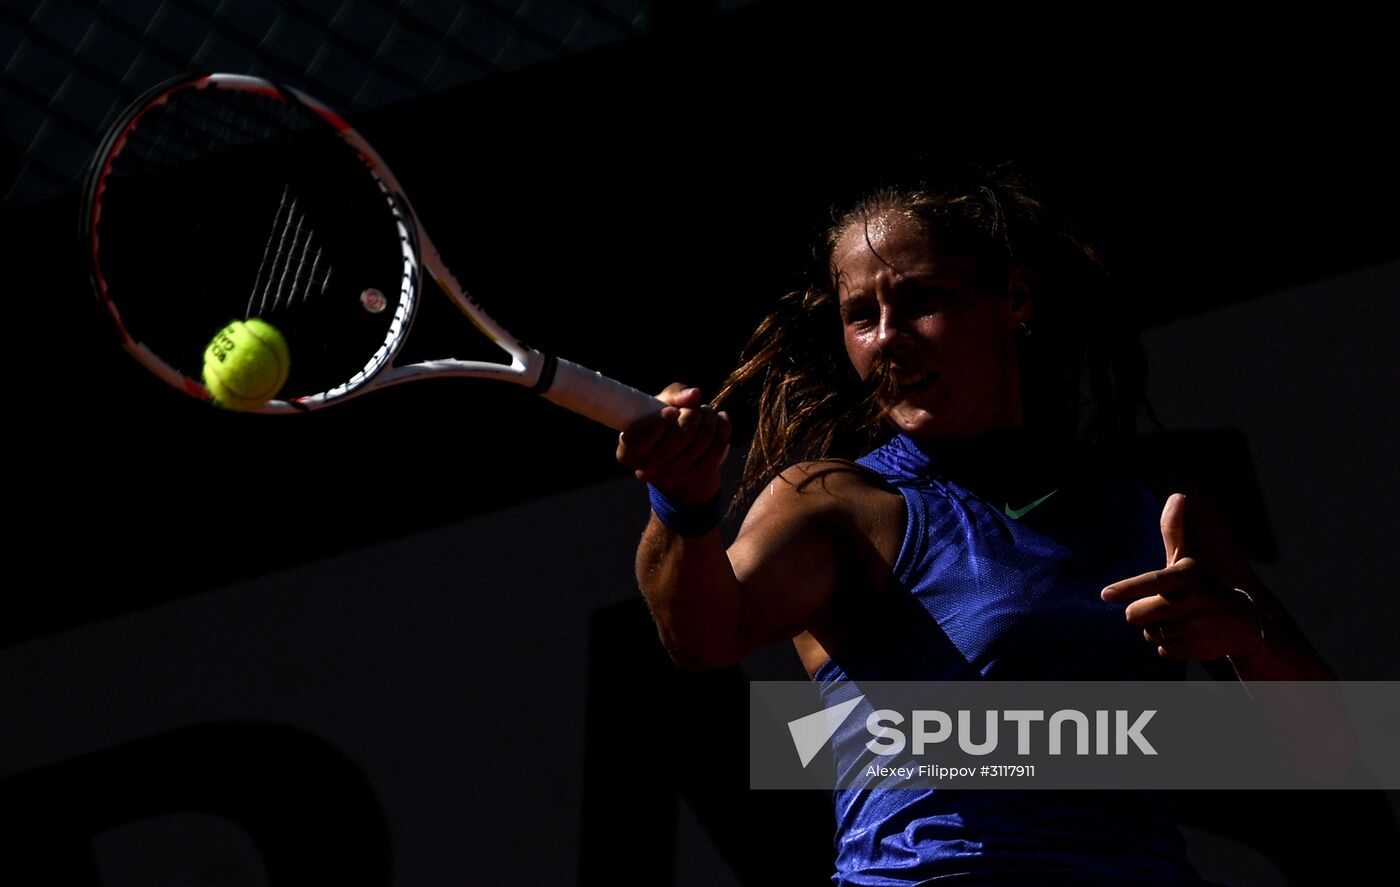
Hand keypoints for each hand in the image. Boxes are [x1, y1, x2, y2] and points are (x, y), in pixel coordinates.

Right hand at [616, 383, 731, 504]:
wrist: (679, 468)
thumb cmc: (663, 428)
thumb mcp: (658, 408)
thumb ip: (672, 395)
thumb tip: (694, 394)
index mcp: (629, 452)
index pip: (643, 436)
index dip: (660, 420)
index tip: (672, 411)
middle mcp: (649, 469)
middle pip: (680, 434)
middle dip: (693, 412)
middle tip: (694, 408)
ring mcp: (675, 476)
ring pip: (703, 437)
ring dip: (709, 416)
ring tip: (706, 412)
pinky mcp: (699, 477)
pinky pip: (719, 445)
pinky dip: (723, 426)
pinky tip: (720, 419)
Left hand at [1101, 493, 1263, 660]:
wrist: (1244, 623)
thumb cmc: (1203, 585)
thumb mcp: (1189, 559)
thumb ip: (1175, 530)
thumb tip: (1178, 494)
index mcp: (1186, 576)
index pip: (1152, 582)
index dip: (1128, 588)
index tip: (1105, 594)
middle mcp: (1192, 601)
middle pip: (1136, 614)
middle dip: (1140, 614)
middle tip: (1161, 607)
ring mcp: (1194, 627)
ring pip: (1149, 634)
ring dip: (1156, 630)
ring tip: (1178, 620)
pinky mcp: (1196, 649)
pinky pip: (1162, 651)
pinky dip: (1169, 646)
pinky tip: (1187, 636)